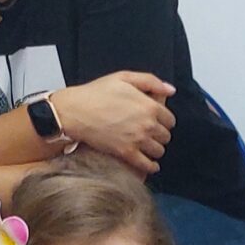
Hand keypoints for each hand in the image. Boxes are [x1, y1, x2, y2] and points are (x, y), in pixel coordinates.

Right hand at [54, 70, 176, 175]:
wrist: (74, 111)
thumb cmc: (96, 93)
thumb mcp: (124, 78)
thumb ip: (150, 81)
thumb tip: (170, 90)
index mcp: (149, 106)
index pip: (170, 120)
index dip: (164, 120)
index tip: (157, 121)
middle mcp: (147, 125)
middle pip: (166, 136)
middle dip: (159, 134)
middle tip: (150, 132)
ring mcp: (138, 140)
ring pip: (159, 151)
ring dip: (155, 148)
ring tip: (147, 145)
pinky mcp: (127, 153)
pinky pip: (148, 165)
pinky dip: (152, 166)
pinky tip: (151, 164)